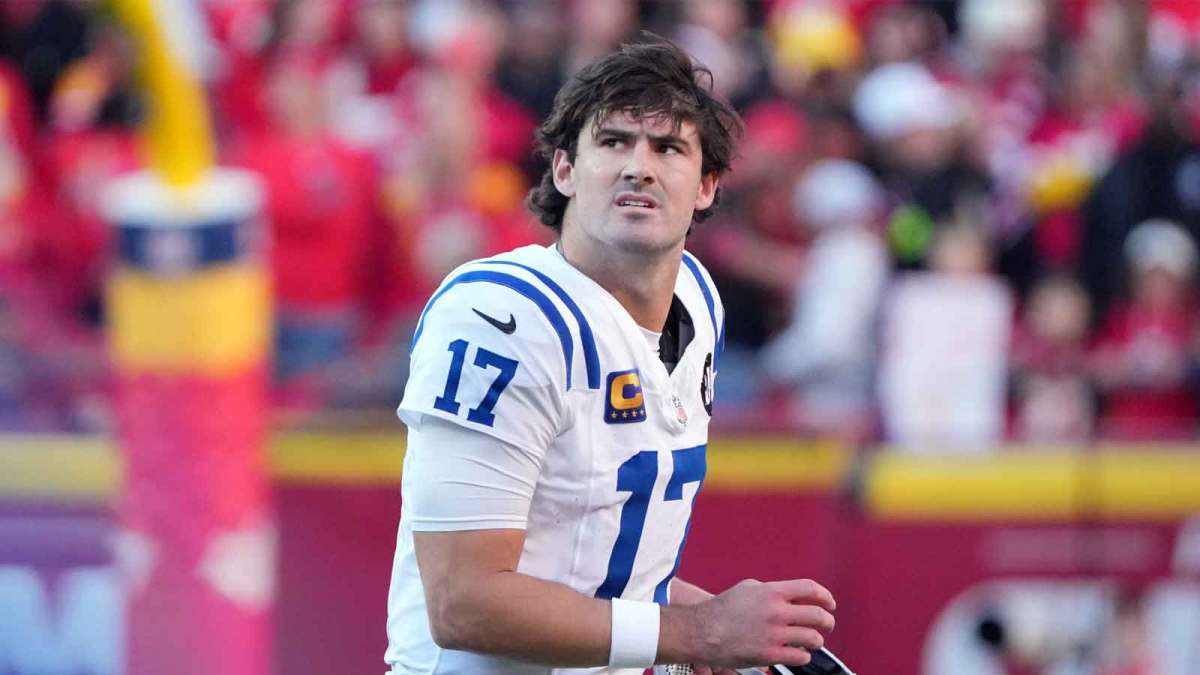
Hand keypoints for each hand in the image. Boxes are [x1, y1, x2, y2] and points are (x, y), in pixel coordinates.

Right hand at [689, 579, 835, 667]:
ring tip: (812, 641)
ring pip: (814, 638)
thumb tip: (790, 596)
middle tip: (827, 625)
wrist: (703, 631)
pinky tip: (797, 653)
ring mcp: (774, 634)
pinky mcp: (770, 654)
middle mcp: (776, 611)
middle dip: (828, 621)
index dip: (825, 596)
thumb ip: (771, 590)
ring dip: (817, 641)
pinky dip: (803, 656)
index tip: (830, 603)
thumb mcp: (748, 588)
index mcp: (772, 592)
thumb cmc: (722, 609)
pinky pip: (801, 657)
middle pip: (818, 615)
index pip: (810, 589)